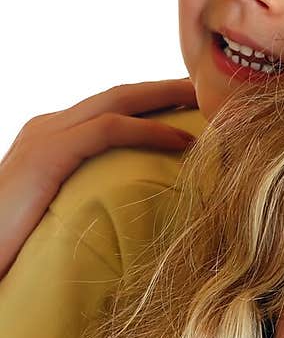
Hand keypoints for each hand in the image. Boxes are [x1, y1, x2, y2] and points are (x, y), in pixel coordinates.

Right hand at [0, 79, 197, 277]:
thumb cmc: (15, 248)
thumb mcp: (63, 216)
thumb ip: (92, 201)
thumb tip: (135, 215)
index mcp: (51, 139)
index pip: (109, 110)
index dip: (152, 104)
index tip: (192, 107)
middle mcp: (48, 127)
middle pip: (119, 95)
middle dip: (167, 89)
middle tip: (210, 89)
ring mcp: (46, 135)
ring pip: (119, 102)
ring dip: (168, 99)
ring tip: (209, 104)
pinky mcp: (48, 153)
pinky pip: (109, 130)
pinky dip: (151, 131)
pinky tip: (185, 140)